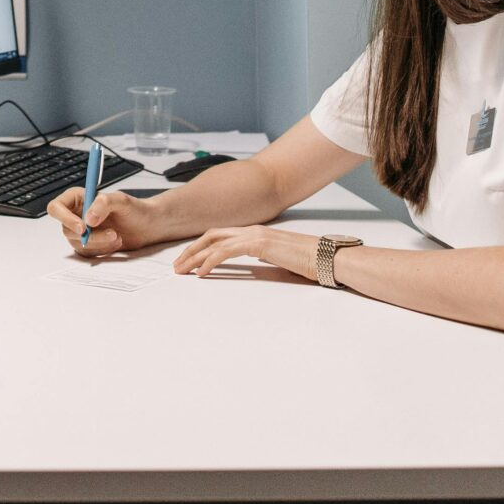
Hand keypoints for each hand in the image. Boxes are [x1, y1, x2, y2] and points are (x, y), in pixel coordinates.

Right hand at [46, 186, 159, 257]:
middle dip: (91, 235)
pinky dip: (102, 250)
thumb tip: (88, 218)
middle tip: (111, 233)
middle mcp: (76, 215)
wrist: (147, 226)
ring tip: (117, 236)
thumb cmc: (134, 209)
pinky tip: (115, 242)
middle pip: (67, 229)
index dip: (65, 218)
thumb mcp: (121, 200)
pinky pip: (87, 253)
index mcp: (78, 198)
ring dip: (99, 243)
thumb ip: (103, 203)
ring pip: (77, 243)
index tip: (83, 227)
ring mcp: (82, 232)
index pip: (56, 207)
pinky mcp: (90, 245)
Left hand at [172, 225, 316, 281]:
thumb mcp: (279, 259)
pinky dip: (210, 261)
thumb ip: (263, 257)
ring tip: (181, 271)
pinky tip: (201, 273)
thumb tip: (254, 263)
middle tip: (177, 266)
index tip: (188, 260)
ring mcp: (255, 235)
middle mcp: (252, 230)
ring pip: (215, 243)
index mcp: (255, 233)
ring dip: (194, 257)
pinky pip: (226, 252)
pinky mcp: (259, 244)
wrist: (326, 258)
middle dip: (191, 250)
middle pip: (211, 236)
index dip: (201, 246)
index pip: (220, 236)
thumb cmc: (308, 261)